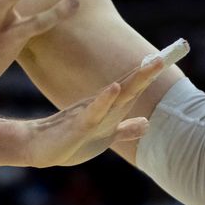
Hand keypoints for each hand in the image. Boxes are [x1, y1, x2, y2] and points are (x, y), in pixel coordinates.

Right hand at [22, 53, 169, 167]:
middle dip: (147, 71)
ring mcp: (89, 113)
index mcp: (108, 108)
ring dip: (135, 79)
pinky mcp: (78, 125)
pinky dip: (105, 99)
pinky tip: (115, 88)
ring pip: (117, 93)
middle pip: (129, 85)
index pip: (132, 88)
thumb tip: (147, 124)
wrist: (38, 148)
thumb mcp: (104, 137)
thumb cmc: (69, 141)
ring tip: (151, 64)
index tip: (166, 59)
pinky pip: (94, 111)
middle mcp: (101, 105)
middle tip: (165, 56)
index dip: (149, 75)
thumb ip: (125, 129)